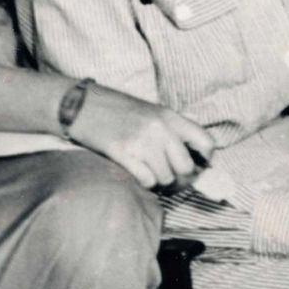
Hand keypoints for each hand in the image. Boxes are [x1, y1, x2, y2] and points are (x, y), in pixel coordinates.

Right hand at [67, 83, 213, 189]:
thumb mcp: (153, 112)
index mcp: (171, 117)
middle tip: (172, 180)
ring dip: (160, 182)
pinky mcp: (123, 154)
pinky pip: (147, 180)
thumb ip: (173, 131)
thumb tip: (195, 160)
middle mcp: (160, 129)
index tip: (198, 167)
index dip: (205, 160)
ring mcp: (142, 142)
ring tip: (151, 174)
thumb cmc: (118, 110)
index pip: (206, 143)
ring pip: (166, 178)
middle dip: (181, 179)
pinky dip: (145, 182)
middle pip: (186, 168)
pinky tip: (138, 174)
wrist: (82, 105)